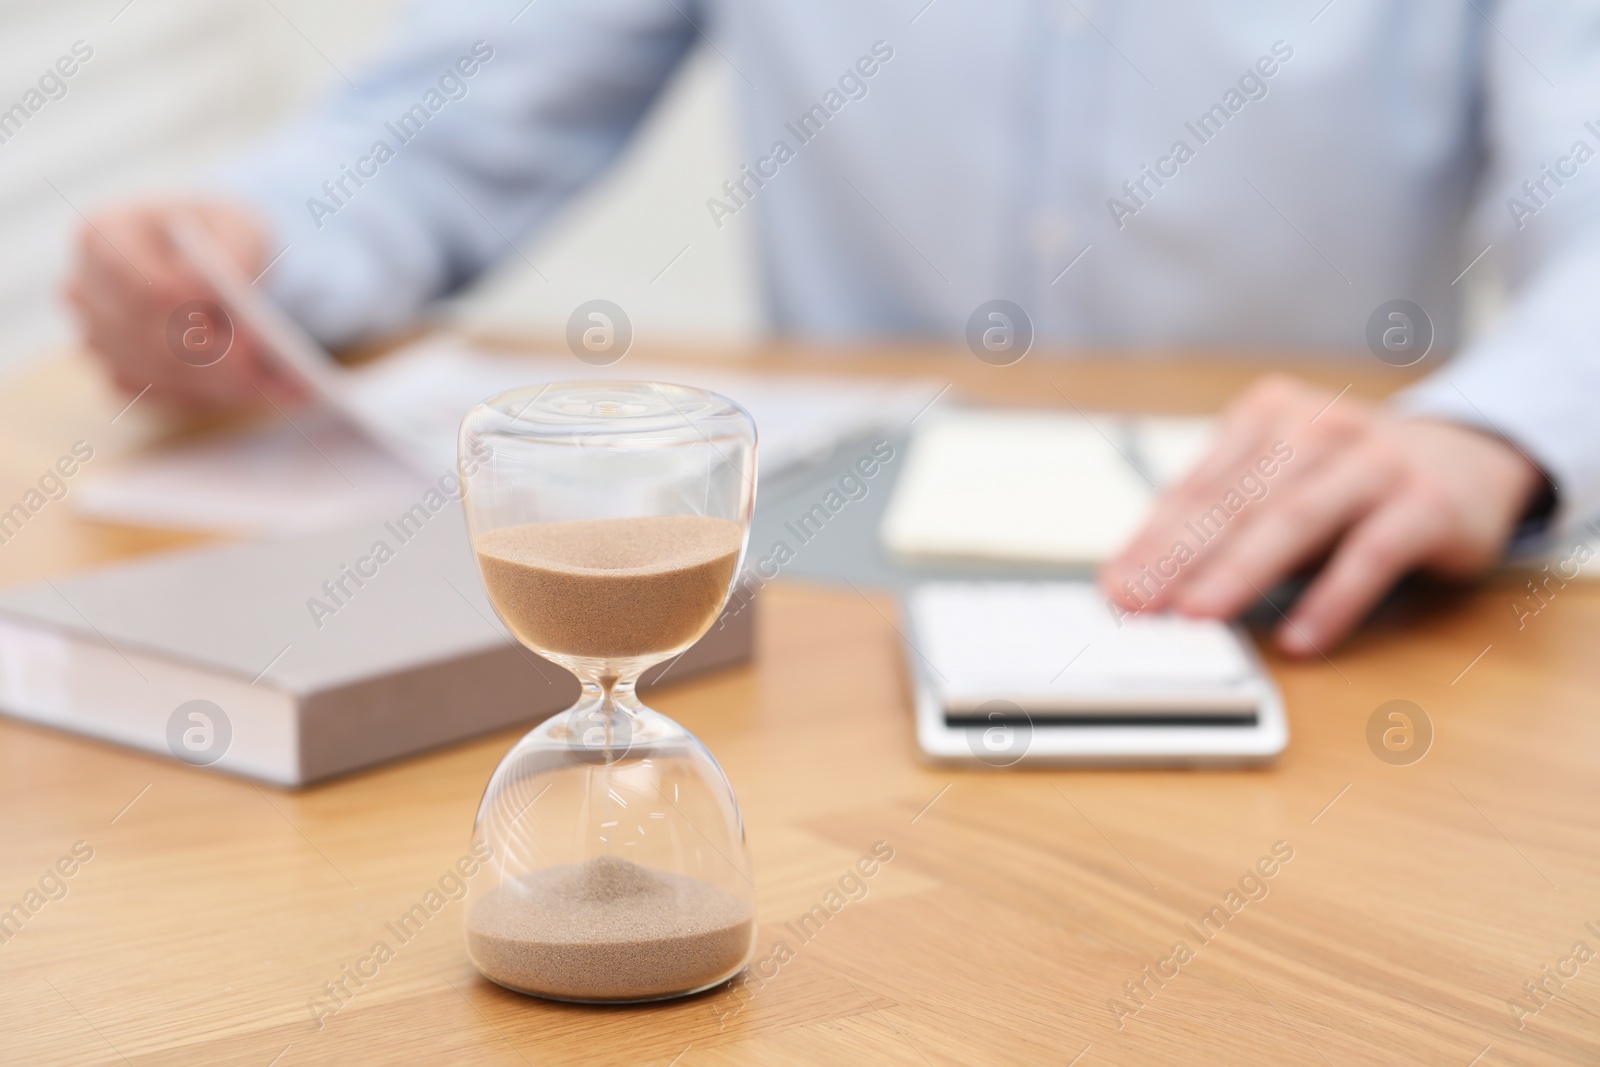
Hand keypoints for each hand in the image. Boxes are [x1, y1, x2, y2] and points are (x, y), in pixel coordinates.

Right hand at [65, 200, 302, 410]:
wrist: (215, 259)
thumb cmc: (223, 235)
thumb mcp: (239, 225)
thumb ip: (230, 251)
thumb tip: (206, 294)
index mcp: (103, 235)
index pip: (141, 288)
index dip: (193, 315)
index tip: (247, 332)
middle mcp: (87, 289)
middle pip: (148, 338)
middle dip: (216, 358)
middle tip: (276, 370)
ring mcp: (97, 336)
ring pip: (155, 374)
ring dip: (221, 383)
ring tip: (286, 384)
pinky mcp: (121, 372)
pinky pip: (161, 397)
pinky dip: (213, 397)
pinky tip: (260, 390)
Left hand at [1099, 375, 1544, 655]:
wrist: (1471, 459)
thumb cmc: (1351, 481)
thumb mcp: (1280, 484)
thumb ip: (1219, 521)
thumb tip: (1139, 580)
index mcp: (1267, 417)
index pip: (1197, 487)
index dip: (1150, 540)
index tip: (1114, 586)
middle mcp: (1318, 428)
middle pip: (1236, 502)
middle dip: (1178, 557)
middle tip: (1138, 603)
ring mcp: (1376, 461)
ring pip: (1294, 520)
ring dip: (1240, 572)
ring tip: (1198, 615)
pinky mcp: (1429, 503)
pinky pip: (1371, 555)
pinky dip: (1332, 599)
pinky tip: (1300, 639)